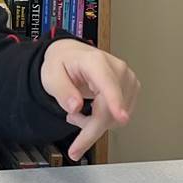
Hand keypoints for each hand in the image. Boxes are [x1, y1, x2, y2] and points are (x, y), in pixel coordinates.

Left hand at [40, 40, 138, 160]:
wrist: (72, 56)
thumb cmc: (63, 63)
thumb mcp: (51, 76)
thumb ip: (62, 91)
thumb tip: (75, 107)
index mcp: (95, 62)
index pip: (108, 85)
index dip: (115, 103)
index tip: (121, 118)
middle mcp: (117, 69)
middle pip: (110, 110)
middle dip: (89, 127)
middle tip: (70, 120)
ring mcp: (127, 79)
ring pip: (115, 118)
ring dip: (95, 123)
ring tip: (78, 110)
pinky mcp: (131, 89)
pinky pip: (119, 117)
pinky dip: (104, 120)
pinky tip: (92, 109)